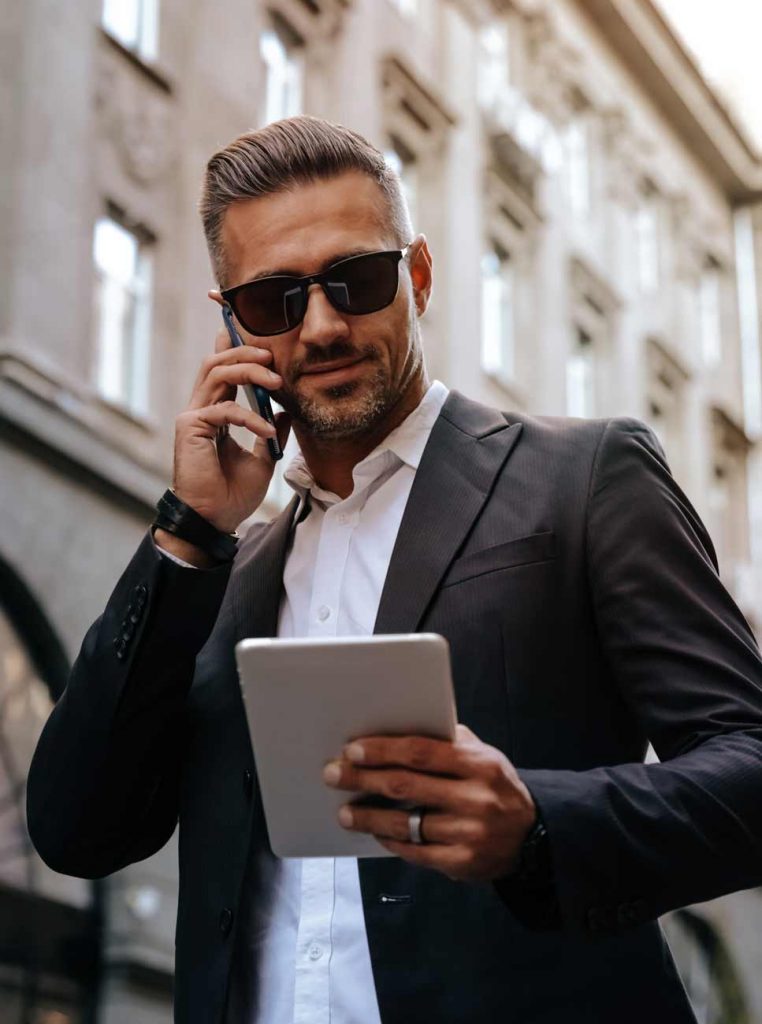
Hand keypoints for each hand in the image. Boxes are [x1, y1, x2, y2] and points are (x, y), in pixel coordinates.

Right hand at [171, 326, 289, 532]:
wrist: (216, 520)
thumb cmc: (233, 494)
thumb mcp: (263, 459)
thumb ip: (271, 433)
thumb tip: (285, 412)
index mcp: (215, 413)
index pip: (223, 372)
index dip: (235, 349)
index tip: (262, 342)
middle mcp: (200, 409)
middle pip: (217, 362)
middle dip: (245, 352)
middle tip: (273, 356)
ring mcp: (192, 416)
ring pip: (216, 372)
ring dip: (249, 371)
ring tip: (276, 381)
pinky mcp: (190, 427)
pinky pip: (224, 409)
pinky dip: (250, 417)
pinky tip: (267, 431)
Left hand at [323, 724, 536, 881]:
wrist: (531, 836)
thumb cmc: (495, 786)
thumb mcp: (484, 756)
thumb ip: (449, 741)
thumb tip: (398, 727)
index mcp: (479, 764)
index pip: (422, 753)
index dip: (384, 750)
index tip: (352, 750)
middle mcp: (475, 798)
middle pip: (406, 786)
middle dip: (363, 779)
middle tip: (333, 775)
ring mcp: (469, 833)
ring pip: (406, 823)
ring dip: (369, 817)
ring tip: (345, 812)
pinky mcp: (462, 863)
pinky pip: (416, 852)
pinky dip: (391, 840)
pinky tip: (376, 832)